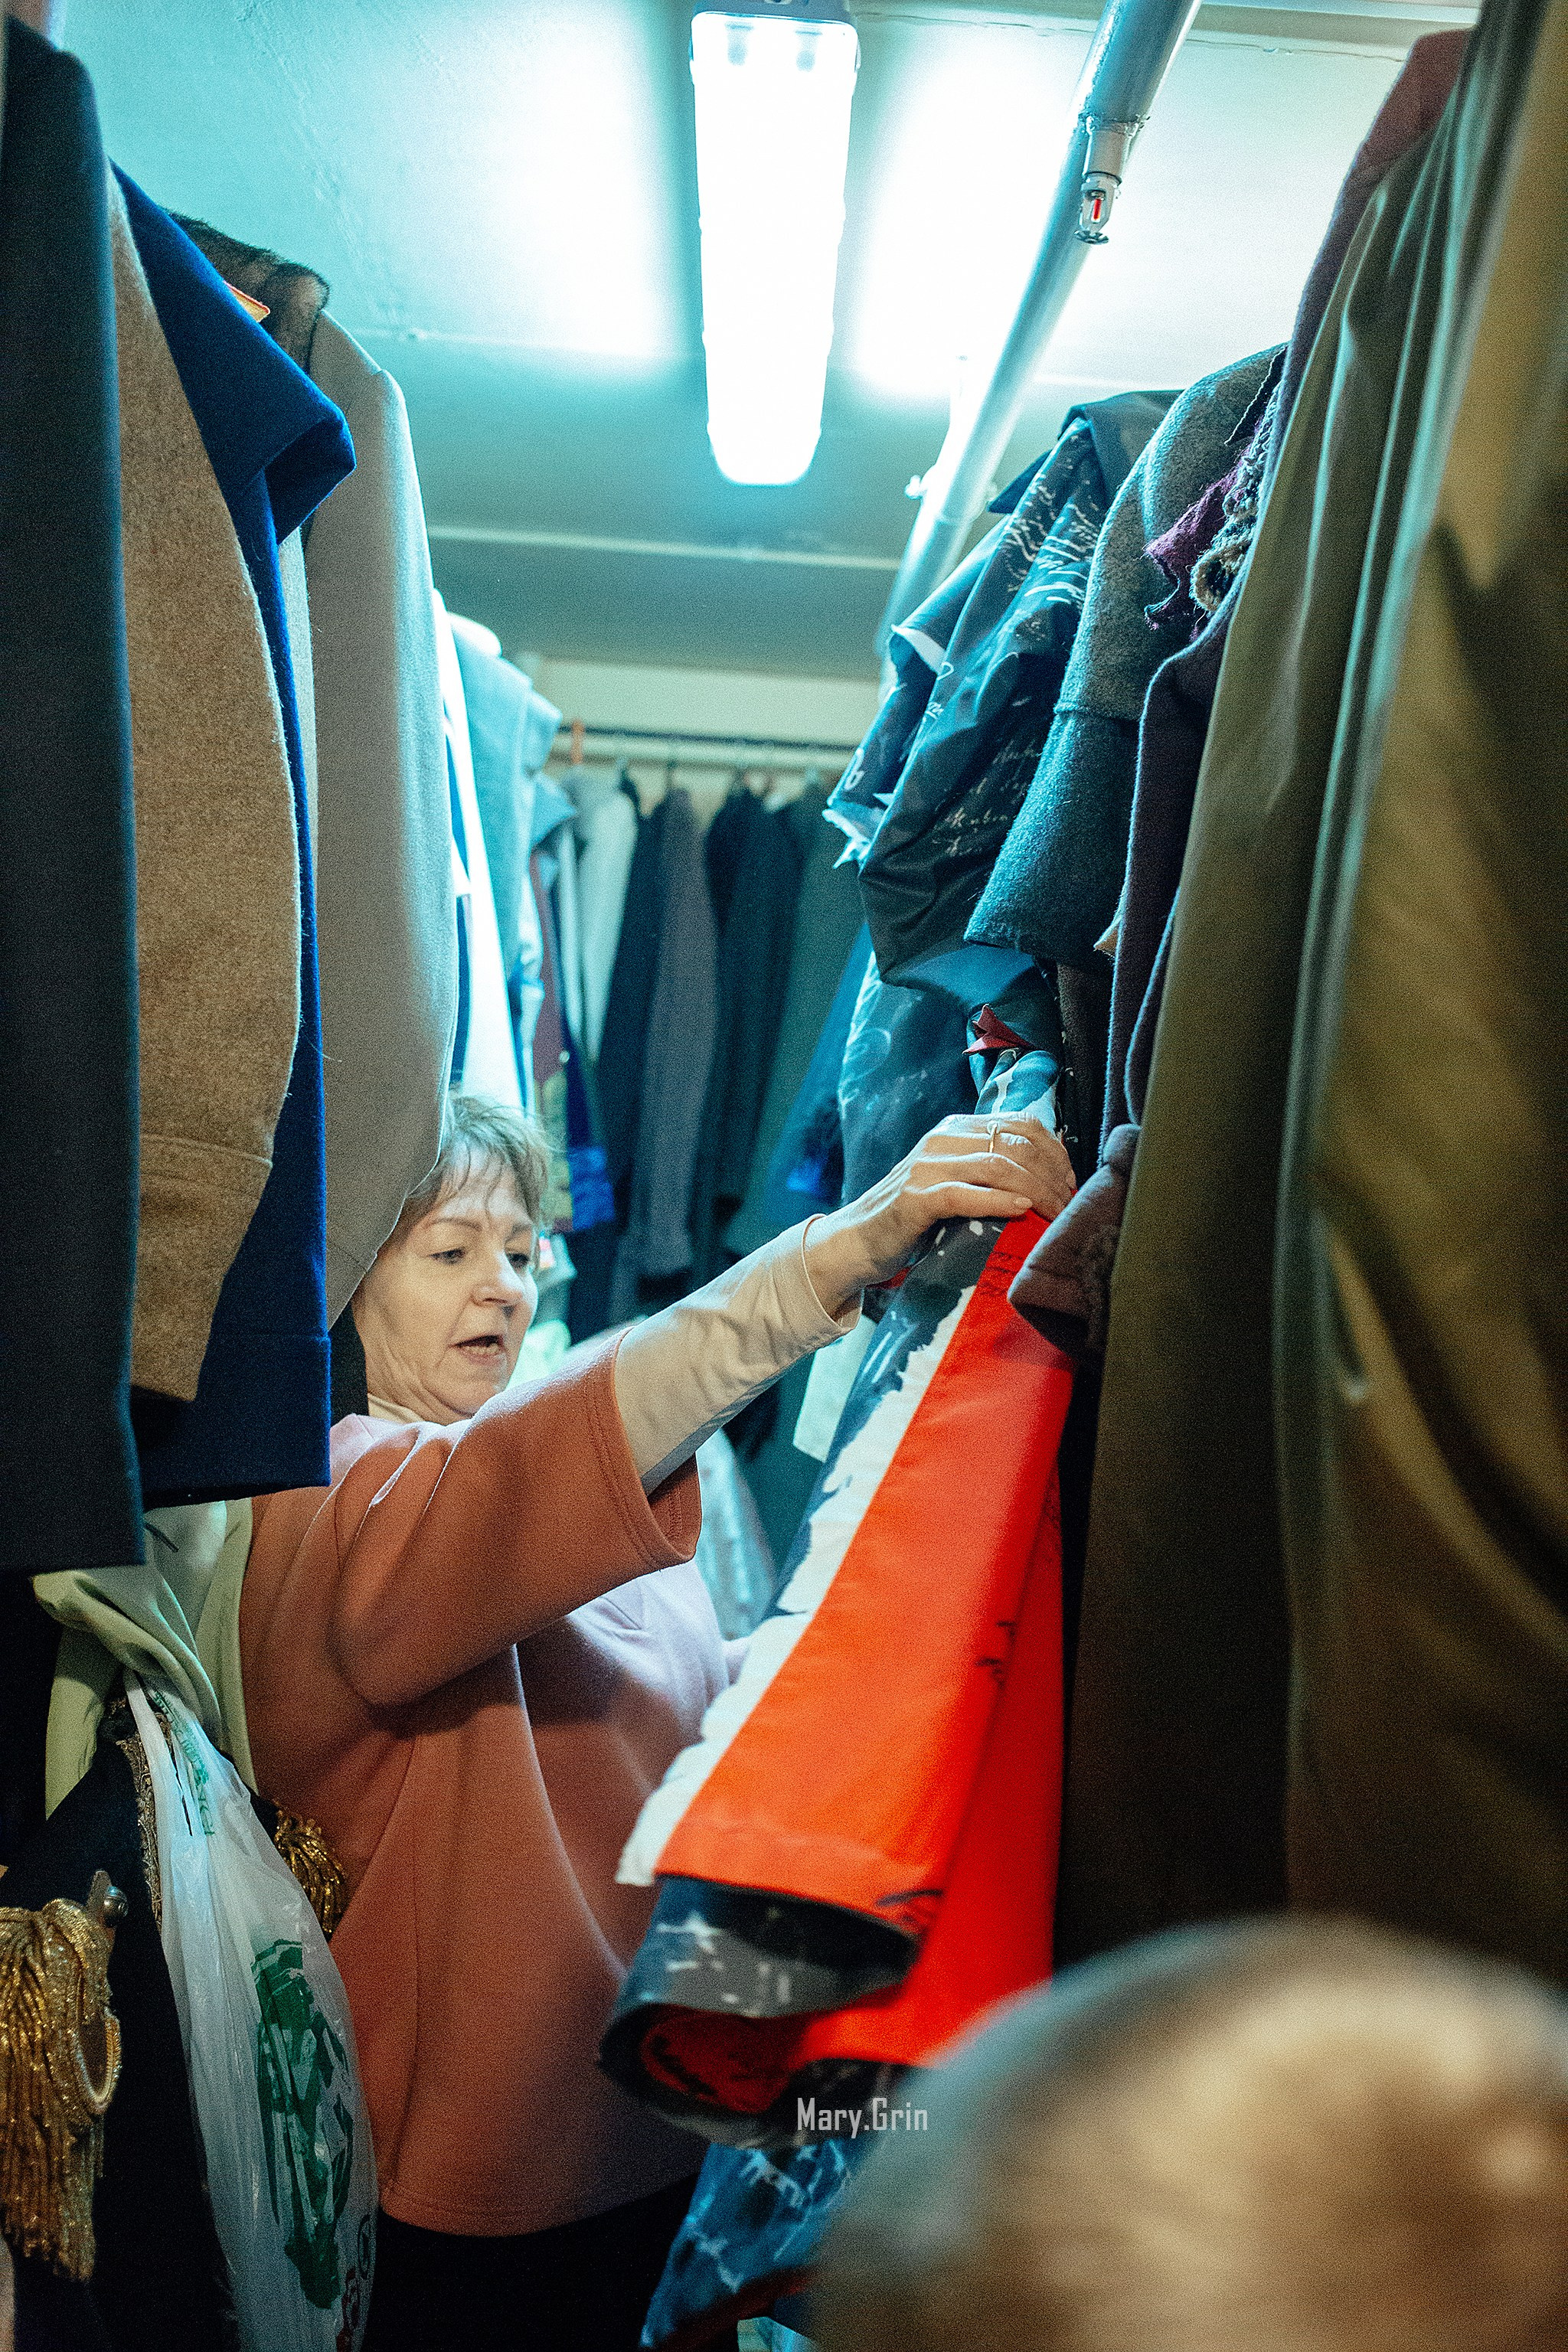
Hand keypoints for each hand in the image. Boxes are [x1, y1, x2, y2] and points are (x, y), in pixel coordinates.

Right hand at [802, 1112, 1076, 1316]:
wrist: (857, 1240)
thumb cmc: (915, 1216)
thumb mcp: (955, 1179)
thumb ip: (989, 1169)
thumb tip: (1048, 1176)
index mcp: (956, 1128)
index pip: (1021, 1124)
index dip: (1055, 1151)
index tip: (1071, 1182)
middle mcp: (942, 1139)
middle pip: (1015, 1145)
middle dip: (1052, 1174)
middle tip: (1068, 1204)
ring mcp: (926, 1167)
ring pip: (997, 1166)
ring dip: (1036, 1190)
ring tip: (1053, 1212)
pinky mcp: (915, 1199)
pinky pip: (965, 1194)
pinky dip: (999, 1201)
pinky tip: (1021, 1210)